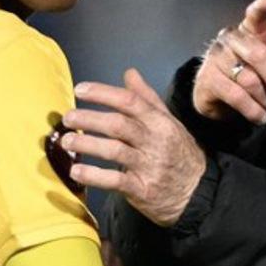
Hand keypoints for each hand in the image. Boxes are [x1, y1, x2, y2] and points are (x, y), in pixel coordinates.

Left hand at [62, 68, 205, 226]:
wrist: (199, 192)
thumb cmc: (179, 153)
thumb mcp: (169, 122)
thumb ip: (146, 98)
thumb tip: (129, 73)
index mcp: (160, 122)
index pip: (129, 101)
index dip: (103, 93)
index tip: (80, 91)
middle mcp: (155, 141)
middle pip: (118, 124)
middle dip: (89, 119)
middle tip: (67, 118)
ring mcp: (149, 166)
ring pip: (114, 150)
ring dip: (86, 144)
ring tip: (66, 142)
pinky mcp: (143, 189)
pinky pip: (115, 180)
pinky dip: (93, 175)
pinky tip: (76, 171)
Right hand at [194, 0, 265, 123]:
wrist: (219, 99)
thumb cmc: (255, 75)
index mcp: (250, 30)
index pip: (255, 16)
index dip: (261, 8)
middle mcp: (231, 38)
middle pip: (258, 55)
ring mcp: (216, 57)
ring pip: (248, 79)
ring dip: (264, 98)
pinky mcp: (207, 78)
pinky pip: (236, 95)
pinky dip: (252, 109)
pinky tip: (260, 117)